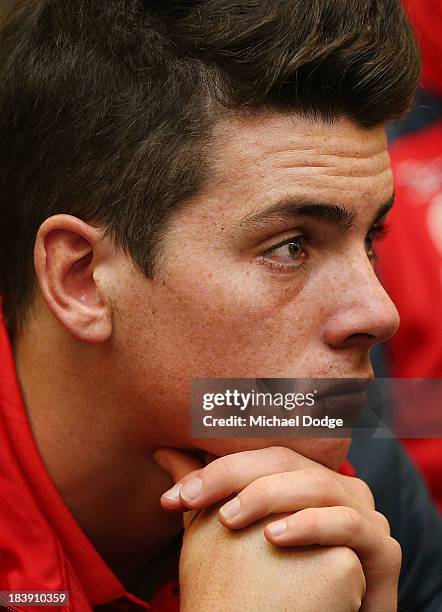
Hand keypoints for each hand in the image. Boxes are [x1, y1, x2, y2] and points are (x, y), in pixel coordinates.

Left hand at [154, 446, 400, 611]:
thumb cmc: (278, 579)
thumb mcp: (234, 531)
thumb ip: (208, 491)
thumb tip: (163, 449)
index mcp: (304, 476)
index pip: (258, 454)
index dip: (215, 468)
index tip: (173, 496)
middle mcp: (334, 485)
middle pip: (283, 461)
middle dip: (231, 476)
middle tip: (190, 500)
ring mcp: (362, 511)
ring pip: (314, 483)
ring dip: (267, 496)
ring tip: (228, 518)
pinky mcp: (381, 546)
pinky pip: (346, 523)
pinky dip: (309, 524)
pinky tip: (275, 537)